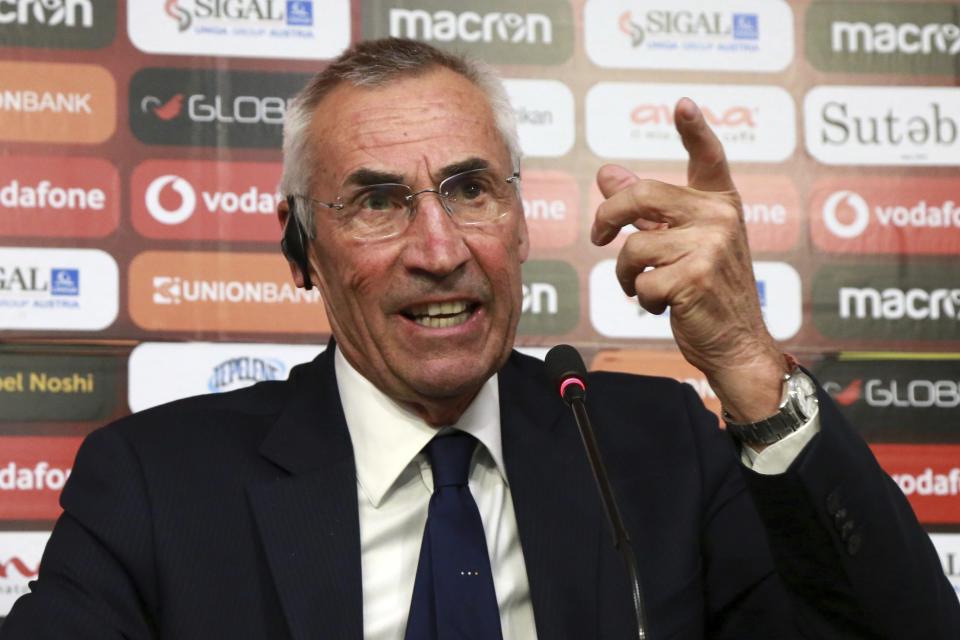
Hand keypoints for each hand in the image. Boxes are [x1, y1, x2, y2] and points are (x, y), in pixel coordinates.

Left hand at [591, 98, 786, 423]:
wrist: (736, 344)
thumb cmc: (707, 292)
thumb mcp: (681, 244)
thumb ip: (648, 209)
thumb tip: (608, 173)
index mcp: (720, 204)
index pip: (708, 158)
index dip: (695, 129)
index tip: (682, 104)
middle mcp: (721, 218)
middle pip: (641, 196)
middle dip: (607, 217)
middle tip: (597, 237)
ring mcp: (711, 246)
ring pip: (633, 246)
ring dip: (626, 274)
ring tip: (645, 287)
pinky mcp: (695, 277)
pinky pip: (640, 280)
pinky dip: (641, 298)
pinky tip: (663, 305)